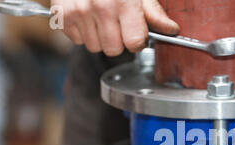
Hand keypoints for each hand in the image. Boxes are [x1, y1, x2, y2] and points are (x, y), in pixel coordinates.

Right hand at [51, 0, 178, 55]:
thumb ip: (154, 12)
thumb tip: (172, 30)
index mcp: (123, 2)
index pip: (134, 43)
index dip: (138, 40)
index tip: (136, 33)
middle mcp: (100, 7)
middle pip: (114, 50)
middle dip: (118, 41)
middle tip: (117, 23)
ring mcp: (79, 11)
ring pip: (95, 47)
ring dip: (99, 37)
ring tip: (100, 18)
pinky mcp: (62, 14)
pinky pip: (77, 40)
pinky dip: (83, 32)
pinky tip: (87, 17)